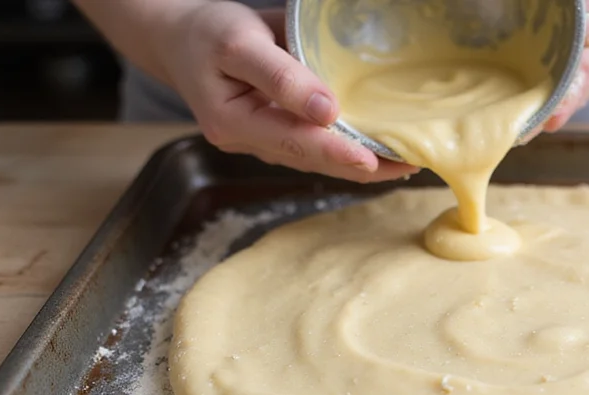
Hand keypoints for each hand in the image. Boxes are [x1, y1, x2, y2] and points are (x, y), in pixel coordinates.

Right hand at [161, 2, 418, 181]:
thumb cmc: (209, 32)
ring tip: (405, 162)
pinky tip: (378, 148)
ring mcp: (262, 141)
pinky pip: (313, 145)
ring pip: (316, 158)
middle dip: (362, 167)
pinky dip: (346, 148)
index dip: (338, 153)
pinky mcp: (275, 132)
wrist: (179, 36)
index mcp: (234, 123)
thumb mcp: (241, 43)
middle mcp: (249, 142)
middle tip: (409, 167)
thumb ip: (282, 76)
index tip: (375, 161)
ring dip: (360, 163)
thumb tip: (328, 111)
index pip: (295, 142)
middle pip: (312, 159)